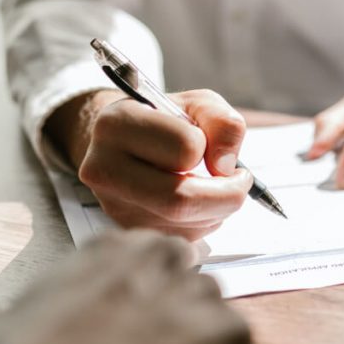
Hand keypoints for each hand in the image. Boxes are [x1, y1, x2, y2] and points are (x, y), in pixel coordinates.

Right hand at [46, 89, 253, 240]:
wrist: (126, 141)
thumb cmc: (164, 121)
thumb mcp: (198, 104)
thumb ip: (223, 123)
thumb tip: (225, 167)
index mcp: (117, 125)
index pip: (185, 148)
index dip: (211, 148)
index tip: (214, 148)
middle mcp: (103, 168)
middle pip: (179, 201)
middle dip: (226, 196)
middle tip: (240, 183)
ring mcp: (112, 205)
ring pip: (184, 225)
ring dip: (216, 211)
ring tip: (212, 187)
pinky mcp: (125, 230)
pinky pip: (180, 238)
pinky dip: (202, 223)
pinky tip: (195, 202)